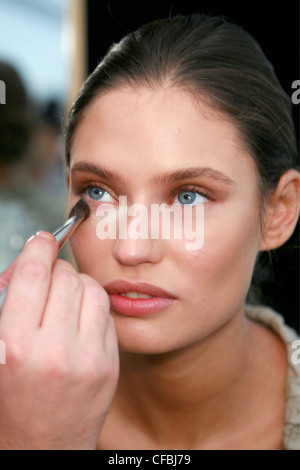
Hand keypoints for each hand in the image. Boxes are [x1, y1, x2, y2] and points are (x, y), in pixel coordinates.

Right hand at [0, 232, 118, 449]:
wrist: (41, 447)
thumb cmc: (11, 400)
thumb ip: (9, 302)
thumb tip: (30, 263)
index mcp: (16, 345)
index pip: (33, 274)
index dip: (39, 247)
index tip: (42, 240)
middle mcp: (54, 349)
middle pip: (66, 277)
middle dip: (56, 270)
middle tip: (49, 279)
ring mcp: (88, 357)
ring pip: (92, 289)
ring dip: (78, 286)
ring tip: (65, 302)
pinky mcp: (109, 364)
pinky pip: (106, 313)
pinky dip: (93, 308)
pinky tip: (80, 322)